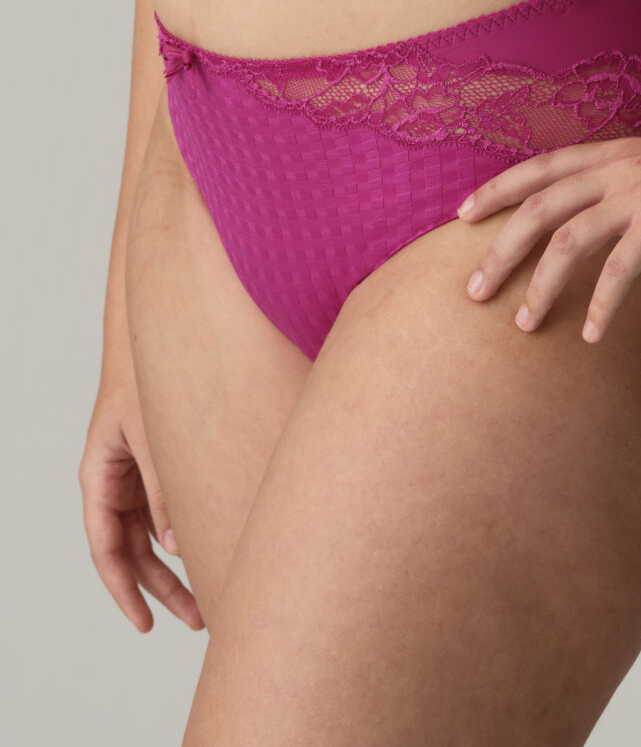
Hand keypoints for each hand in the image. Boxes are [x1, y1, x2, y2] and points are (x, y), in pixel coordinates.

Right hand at [78, 356, 203, 632]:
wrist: (156, 346)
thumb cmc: (144, 385)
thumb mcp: (152, 439)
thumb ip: (163, 489)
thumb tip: (175, 547)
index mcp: (100, 479)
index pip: (107, 548)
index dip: (123, 590)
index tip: (143, 624)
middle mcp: (115, 486)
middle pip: (135, 553)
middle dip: (162, 590)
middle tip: (198, 619)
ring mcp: (136, 480)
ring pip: (153, 539)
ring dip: (177, 569)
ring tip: (209, 599)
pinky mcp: (159, 471)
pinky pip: (168, 515)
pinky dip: (185, 537)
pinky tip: (210, 553)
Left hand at [457, 110, 640, 343]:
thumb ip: (617, 187)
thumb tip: (590, 220)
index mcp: (606, 154)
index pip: (536, 170)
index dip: (496, 190)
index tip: (462, 216)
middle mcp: (612, 170)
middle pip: (536, 209)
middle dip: (499, 251)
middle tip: (473, 291)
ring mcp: (636, 193)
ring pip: (566, 240)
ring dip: (540, 285)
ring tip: (524, 325)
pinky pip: (621, 266)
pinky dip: (603, 302)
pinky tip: (593, 333)